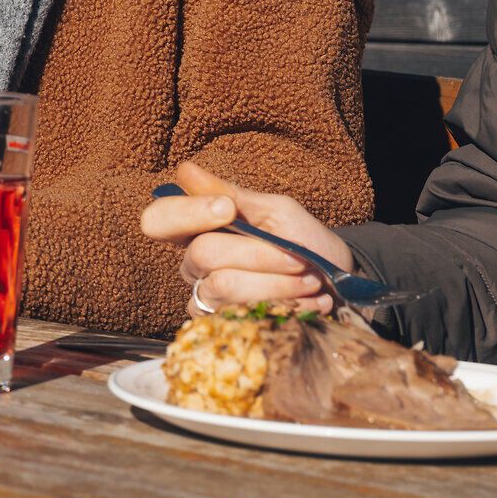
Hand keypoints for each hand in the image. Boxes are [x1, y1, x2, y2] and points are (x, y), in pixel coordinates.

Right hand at [139, 160, 350, 315]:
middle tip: (298, 258)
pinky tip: (305, 302)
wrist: (338, 284)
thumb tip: (185, 170)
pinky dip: (285, 306)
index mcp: (197, 230)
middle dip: (260, 254)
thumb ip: (232, 194)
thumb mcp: (276, 210)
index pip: (158, 220)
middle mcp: (192, 264)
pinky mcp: (222, 327)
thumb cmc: (304, 241)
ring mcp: (204, 298)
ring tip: (309, 281)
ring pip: (225, 286)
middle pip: (203, 254)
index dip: (187, 213)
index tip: (227, 209)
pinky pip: (242, 314)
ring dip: (279, 283)